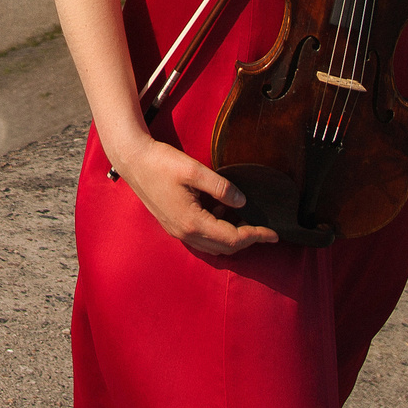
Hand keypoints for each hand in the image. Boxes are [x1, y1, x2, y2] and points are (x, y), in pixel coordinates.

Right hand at [108, 136, 278, 254]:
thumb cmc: (161, 163)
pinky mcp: (172, 224)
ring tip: (245, 220)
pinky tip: (221, 212)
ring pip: (212, 246)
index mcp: (192, 221)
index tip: (274, 233)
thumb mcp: (195, 170)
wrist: (133, 160)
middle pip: (224, 247)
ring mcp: (176, 230)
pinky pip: (200, 238)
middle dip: (247, 241)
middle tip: (265, 231)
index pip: (233, 238)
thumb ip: (221, 188)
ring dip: (231, 238)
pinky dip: (216, 232)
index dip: (256, 236)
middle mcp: (184, 232)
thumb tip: (242, 202)